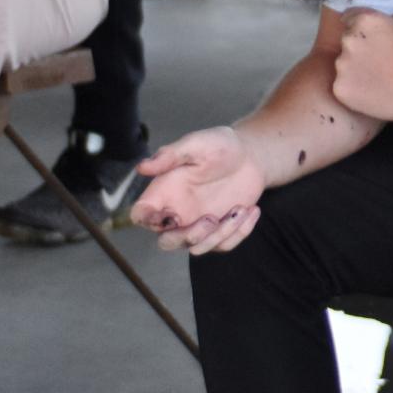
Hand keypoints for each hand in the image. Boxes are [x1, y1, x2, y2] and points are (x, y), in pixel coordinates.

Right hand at [131, 126, 267, 255]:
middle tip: (212, 218)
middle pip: (167, 242)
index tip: (168, 216)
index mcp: (164, 191)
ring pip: (198, 248)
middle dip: (188, 237)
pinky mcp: (220, 230)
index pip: (141, 214)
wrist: (251, 155)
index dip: (145, 220)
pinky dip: (240, 232)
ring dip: (221, 233)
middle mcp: (178, 212)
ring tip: (240, 208)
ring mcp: (199, 224)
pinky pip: (224, 245)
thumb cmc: (220, 145)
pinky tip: (251, 210)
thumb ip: (170, 155)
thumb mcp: (196, 144)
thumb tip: (141, 167)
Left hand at [329, 4, 392, 126]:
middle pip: (347, 41)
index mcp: (365, 21)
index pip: (350, 17)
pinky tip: (375, 92)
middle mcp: (348, 41)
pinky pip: (344, 86)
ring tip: (380, 79)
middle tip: (380, 61)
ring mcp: (342, 66)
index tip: (372, 38)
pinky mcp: (340, 89)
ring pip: (344, 65)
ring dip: (356, 69)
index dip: (363, 28)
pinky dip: (356, 90)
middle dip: (360, 48)